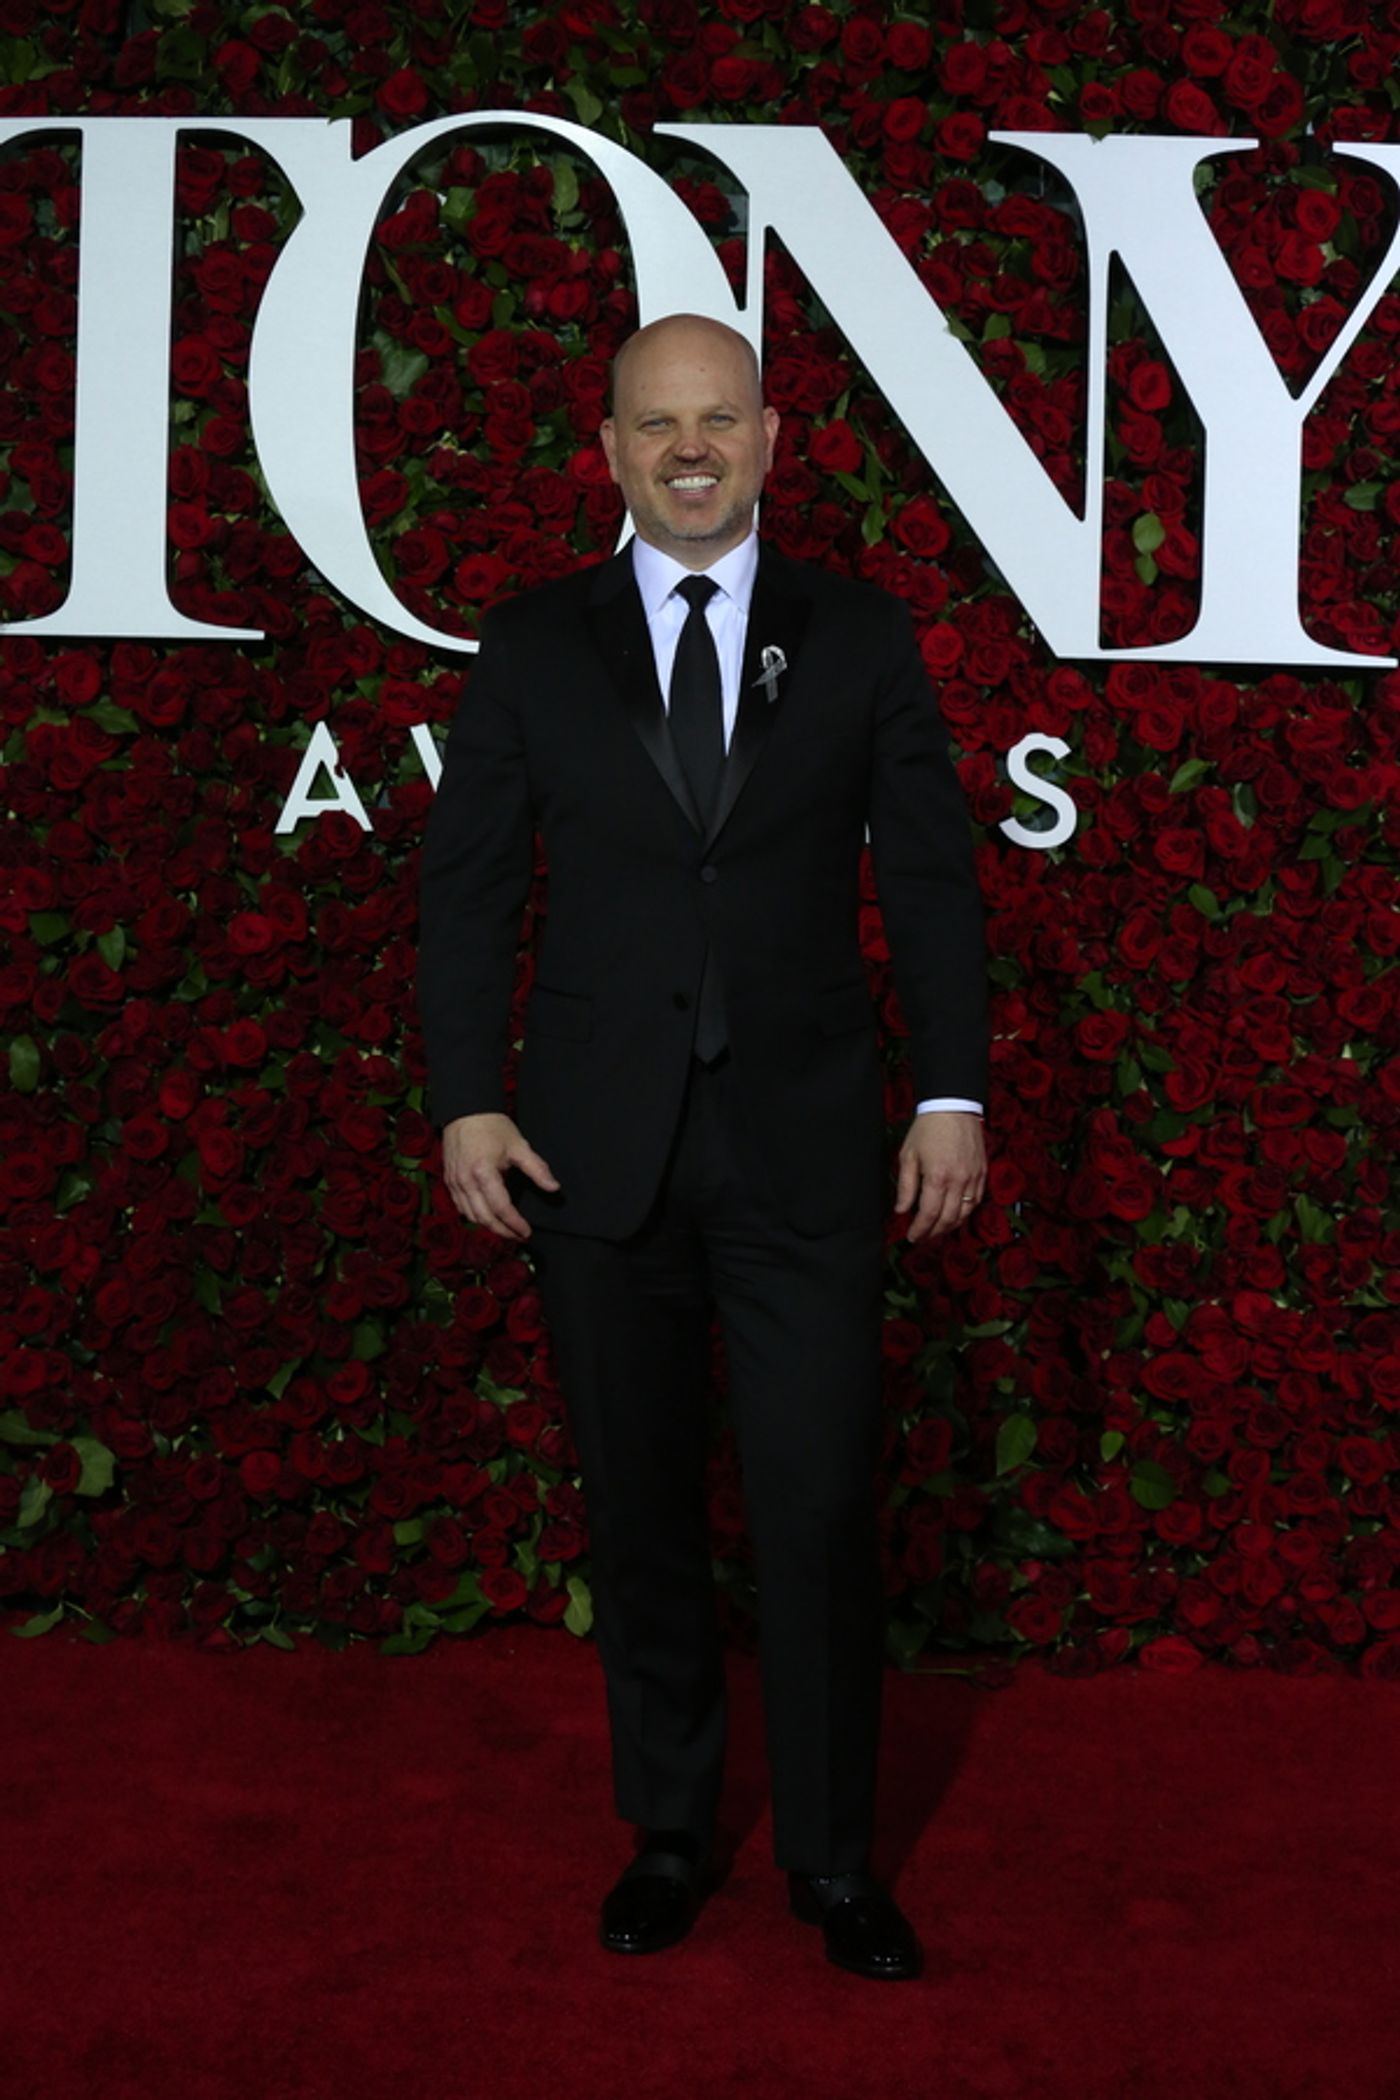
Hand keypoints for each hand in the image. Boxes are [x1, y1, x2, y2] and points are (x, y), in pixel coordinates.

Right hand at [441, 1112, 559, 1242]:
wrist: (465, 1111)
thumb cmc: (492, 1126)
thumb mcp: (518, 1145)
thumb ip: (537, 1169)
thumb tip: (554, 1187)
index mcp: (483, 1172)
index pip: (501, 1208)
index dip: (515, 1224)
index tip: (527, 1231)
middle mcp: (465, 1181)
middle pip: (484, 1218)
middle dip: (503, 1231)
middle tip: (518, 1235)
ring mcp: (454, 1182)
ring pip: (470, 1216)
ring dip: (488, 1226)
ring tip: (506, 1229)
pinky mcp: (449, 1181)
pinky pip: (461, 1207)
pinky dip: (475, 1216)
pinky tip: (488, 1217)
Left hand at [894, 1111, 985, 1241]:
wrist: (953, 1107)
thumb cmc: (928, 1128)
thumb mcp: (909, 1155)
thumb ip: (906, 1186)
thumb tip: (902, 1210)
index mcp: (937, 1177)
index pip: (929, 1215)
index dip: (920, 1230)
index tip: (912, 1237)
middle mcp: (958, 1181)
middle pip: (948, 1219)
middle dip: (934, 1233)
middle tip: (923, 1237)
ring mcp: (973, 1177)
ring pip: (965, 1213)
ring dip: (950, 1226)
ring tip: (937, 1231)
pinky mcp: (982, 1173)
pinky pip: (976, 1201)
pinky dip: (965, 1213)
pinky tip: (955, 1215)